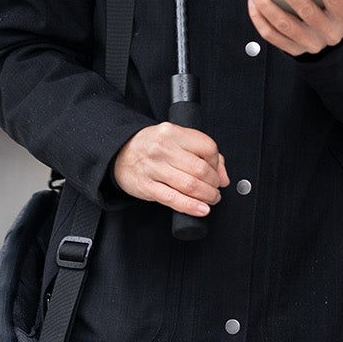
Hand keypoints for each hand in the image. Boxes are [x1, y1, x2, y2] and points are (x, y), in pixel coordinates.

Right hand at [112, 122, 228, 214]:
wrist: (119, 153)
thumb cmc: (150, 146)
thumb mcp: (175, 139)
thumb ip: (201, 152)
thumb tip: (223, 175)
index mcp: (172, 132)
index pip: (207, 147)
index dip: (217, 163)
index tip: (217, 171)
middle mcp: (162, 148)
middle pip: (200, 169)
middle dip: (214, 183)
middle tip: (216, 188)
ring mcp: (153, 168)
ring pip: (190, 185)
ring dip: (207, 196)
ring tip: (211, 198)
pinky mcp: (147, 186)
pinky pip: (173, 199)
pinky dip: (191, 207)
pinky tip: (201, 209)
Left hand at [247, 0, 342, 56]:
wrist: (329, 31)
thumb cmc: (329, 3)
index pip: (335, 0)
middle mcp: (331, 33)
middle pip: (308, 13)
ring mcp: (312, 44)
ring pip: (285, 25)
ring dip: (266, 4)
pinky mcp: (294, 50)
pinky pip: (271, 34)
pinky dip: (259, 17)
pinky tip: (253, 1)